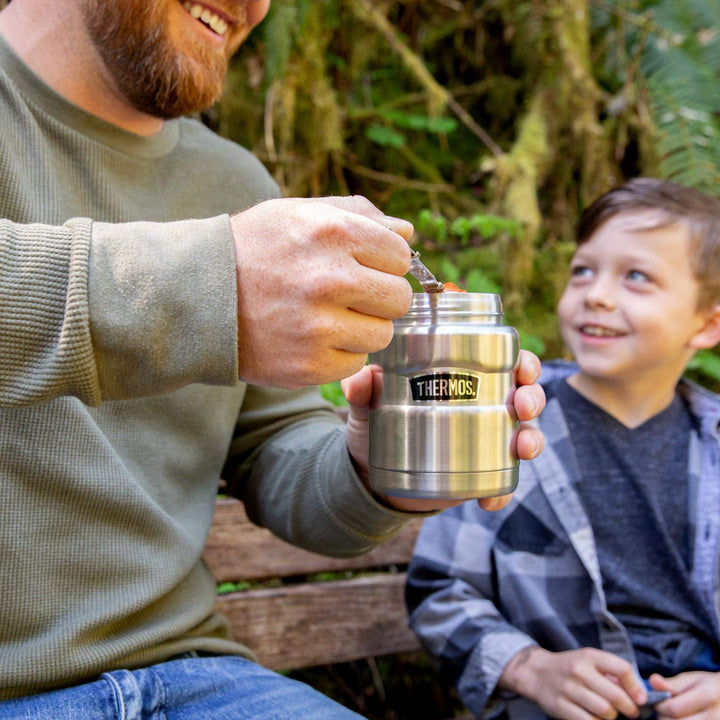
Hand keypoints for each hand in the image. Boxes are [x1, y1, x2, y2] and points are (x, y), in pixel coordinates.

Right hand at [230, 196, 413, 387]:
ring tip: (328, 316)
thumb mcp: (298, 213)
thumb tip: (408, 233)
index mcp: (332, 232)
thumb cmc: (254, 250)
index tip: (363, 267)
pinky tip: (313, 338)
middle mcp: (329, 278)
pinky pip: (356, 362)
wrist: (197, 296)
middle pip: (399, 298)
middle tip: (348, 295)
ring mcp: (319, 326)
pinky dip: (340, 353)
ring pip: (382, 334)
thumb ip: (358, 215)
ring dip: (362, 327)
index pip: (401, 255)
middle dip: (379, 297)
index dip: (384, 262)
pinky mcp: (309, 364)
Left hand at [341, 349, 544, 512]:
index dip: (524, 361)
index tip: (523, 368)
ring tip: (522, 448)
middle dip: (533, 397)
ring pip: (524, 435)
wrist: (370, 471)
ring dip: (531, 439)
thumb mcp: (368, 404)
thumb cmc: (377, 422)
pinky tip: (490, 501)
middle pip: (524, 394)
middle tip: (522, 405)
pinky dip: (501, 493)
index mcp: (464, 377)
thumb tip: (361, 379)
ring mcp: (485, 440)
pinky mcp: (479, 473)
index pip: (505, 361)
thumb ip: (362, 390)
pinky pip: (501, 483)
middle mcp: (483, 405)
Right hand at [499, 646, 646, 719]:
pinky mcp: (560, 706)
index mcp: (589, 656)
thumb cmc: (570, 668)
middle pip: (615, 696)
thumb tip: (638, 693)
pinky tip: (596, 718)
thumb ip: (611, 673)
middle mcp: (578, 670)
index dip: (636, 687)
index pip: (622, 668)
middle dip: (629, 709)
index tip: (641, 699)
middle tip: (631, 712)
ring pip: (605, 712)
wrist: (536, 672)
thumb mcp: (588, 660)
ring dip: (612, 717)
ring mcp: (568, 689)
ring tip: (610, 715)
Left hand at [650, 670, 719, 718]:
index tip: (658, 702)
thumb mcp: (691, 680)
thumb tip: (653, 680)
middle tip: (664, 710)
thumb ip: (672, 684)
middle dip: (664, 717)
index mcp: (708, 696)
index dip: (660, 706)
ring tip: (673, 715)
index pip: (673, 708)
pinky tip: (682, 719)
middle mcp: (715, 716)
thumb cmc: (707, 687)